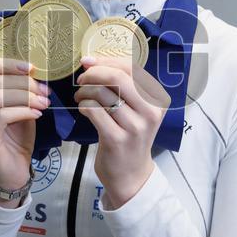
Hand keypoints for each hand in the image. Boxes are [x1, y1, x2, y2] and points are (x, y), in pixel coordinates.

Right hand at [0, 58, 49, 206]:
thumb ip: (21, 90)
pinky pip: (2, 115)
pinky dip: (23, 111)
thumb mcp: (20, 108)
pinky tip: (37, 114)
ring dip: (26, 96)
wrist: (13, 172)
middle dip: (24, 83)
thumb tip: (35, 72)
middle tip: (45, 90)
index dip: (8, 63)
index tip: (32, 68)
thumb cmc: (15, 138)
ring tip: (44, 103)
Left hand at [74, 55, 171, 208]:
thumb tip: (93, 61)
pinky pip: (94, 111)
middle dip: (94, 74)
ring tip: (80, 97)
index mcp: (156, 100)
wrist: (131, 175)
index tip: (88, 61)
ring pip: (103, 94)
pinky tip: (83, 109)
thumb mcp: (136, 110)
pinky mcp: (117, 139)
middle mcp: (150, 112)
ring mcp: (135, 127)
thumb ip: (122, 87)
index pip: (131, 68)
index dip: (106, 61)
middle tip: (81, 80)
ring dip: (85, 91)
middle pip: (118, 78)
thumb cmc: (129, 136)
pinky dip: (84, 106)